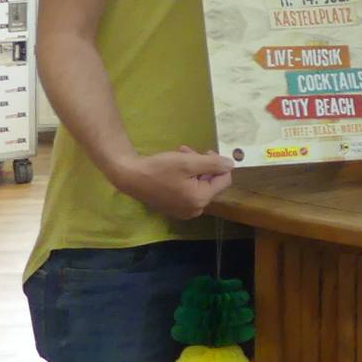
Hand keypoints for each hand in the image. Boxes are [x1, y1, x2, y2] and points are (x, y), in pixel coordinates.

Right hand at [112, 145, 234, 219]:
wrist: (130, 177)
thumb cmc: (160, 169)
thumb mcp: (188, 162)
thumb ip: (213, 164)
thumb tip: (232, 165)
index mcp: (201, 199)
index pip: (224, 181)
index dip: (219, 164)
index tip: (205, 152)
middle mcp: (195, 209)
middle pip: (211, 183)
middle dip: (204, 165)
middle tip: (190, 151)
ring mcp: (184, 210)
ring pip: (199, 184)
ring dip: (194, 168)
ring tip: (181, 154)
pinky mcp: (174, 208)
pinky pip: (188, 190)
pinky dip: (186, 177)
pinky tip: (176, 165)